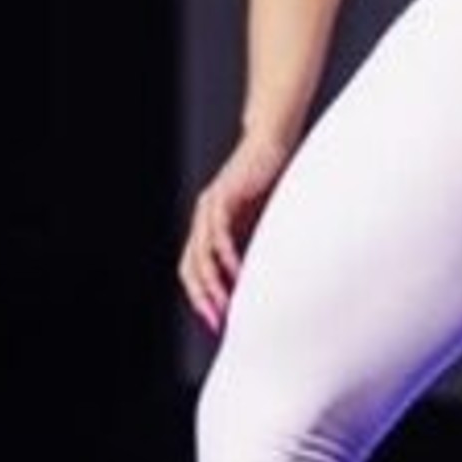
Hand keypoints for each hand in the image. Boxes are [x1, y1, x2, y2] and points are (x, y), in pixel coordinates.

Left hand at [177, 134, 288, 334]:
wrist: (270, 141)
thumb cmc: (269, 179)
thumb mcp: (261, 219)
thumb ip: (255, 242)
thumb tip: (261, 276)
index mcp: (210, 226)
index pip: (195, 269)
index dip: (202, 295)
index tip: (218, 319)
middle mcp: (204, 218)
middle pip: (191, 266)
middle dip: (202, 296)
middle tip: (217, 320)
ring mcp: (210, 206)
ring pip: (201, 252)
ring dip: (212, 281)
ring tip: (226, 302)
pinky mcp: (223, 194)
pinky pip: (218, 230)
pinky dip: (225, 253)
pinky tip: (236, 270)